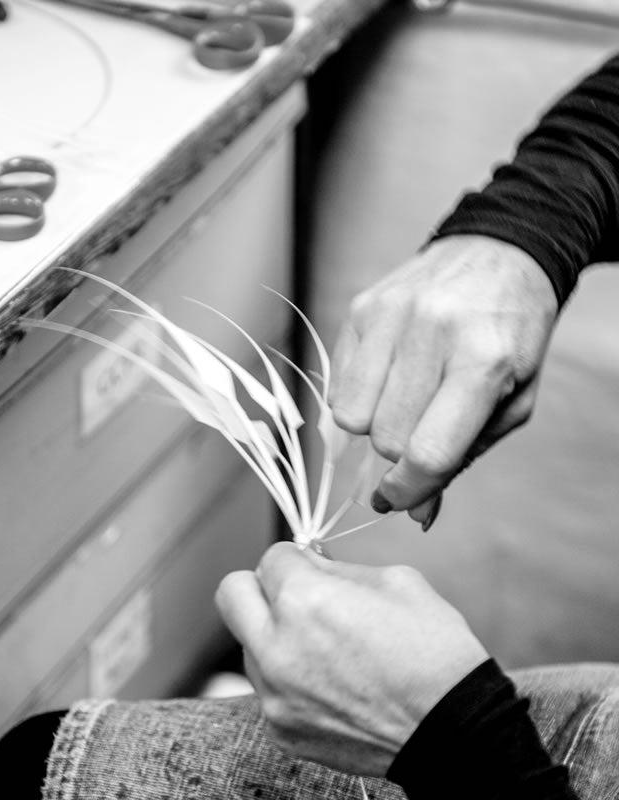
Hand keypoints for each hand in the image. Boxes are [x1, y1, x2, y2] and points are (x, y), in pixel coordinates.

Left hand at [215, 542, 488, 775]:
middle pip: (231, 593)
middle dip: (260, 586)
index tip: (313, 568)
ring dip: (275, 635)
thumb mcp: (394, 580)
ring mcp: (274, 693)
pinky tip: (331, 683)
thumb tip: (307, 563)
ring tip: (325, 648)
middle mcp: (277, 646)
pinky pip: (268, 686)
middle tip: (294, 596)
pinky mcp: (280, 728)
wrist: (455, 733)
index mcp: (305, 599)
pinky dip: (289, 678)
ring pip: (249, 643)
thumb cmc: (433, 652)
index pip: (271, 557)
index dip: (297, 559)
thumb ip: (336, 567)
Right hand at [329, 235, 558, 524]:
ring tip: (399, 406)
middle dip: (396, 455)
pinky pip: (336, 384)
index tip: (399, 500)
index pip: (428, 452)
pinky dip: (355, 398)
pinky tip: (384, 380)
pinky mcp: (361, 308)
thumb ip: (462, 457)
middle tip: (413, 441)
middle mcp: (431, 333)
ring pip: (351, 415)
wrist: (498, 252)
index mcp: (483, 361)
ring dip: (371, 427)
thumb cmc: (511, 334)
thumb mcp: (513, 401)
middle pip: (385, 437)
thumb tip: (416, 512)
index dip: (409, 490)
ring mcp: (389, 316)